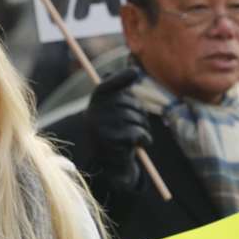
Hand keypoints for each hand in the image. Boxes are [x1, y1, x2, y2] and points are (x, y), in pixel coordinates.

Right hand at [86, 66, 150, 194]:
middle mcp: (93, 116)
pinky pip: (138, 132)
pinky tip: (141, 145)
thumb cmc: (116, 135)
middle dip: (139, 111)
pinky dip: (145, 138)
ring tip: (139, 136)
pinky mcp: (112, 142)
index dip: (120, 78)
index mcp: (93, 107)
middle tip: (140, 122)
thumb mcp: (114, 114)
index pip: (105, 87)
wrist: (110, 167)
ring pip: (135, 118)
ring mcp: (102, 129)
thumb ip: (120, 95)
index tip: (135, 73)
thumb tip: (132, 70)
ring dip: (143, 127)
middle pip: (127, 102)